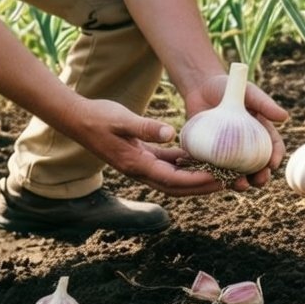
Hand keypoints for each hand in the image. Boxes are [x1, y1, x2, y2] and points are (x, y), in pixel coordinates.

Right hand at [69, 96, 224, 196]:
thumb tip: (170, 133)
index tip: (219, 177)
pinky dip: (182, 165)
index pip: (174, 179)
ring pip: (173, 178)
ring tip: (220, 172)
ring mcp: (139, 166)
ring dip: (195, 178)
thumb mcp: (123, 119)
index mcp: (137, 165)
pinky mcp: (140, 157)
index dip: (197, 180)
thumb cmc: (100, 117)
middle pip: (177, 186)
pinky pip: (166, 166)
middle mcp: (139, 171)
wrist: (77, 119)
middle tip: (227, 181)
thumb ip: (145, 127)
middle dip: (202, 186)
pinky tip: (198, 157)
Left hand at [181, 74, 288, 190]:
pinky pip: (215, 170)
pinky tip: (216, 180)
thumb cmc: (228, 87)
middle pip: (258, 166)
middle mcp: (247, 146)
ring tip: (240, 184)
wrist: (200, 88)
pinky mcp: (211, 156)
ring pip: (238, 173)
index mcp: (261, 132)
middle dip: (262, 176)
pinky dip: (217, 178)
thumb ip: (264, 103)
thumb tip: (285, 117)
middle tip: (259, 179)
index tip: (273, 163)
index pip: (273, 148)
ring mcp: (228, 153)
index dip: (276, 157)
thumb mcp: (247, 92)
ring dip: (241, 182)